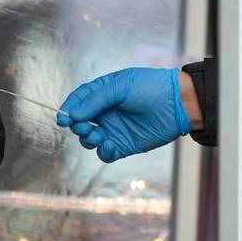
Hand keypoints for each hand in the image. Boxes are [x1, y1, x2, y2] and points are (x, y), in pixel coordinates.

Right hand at [57, 68, 193, 162]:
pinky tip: (108, 145)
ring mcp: (114, 129)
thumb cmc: (151, 88)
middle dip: (77, 125)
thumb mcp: (121, 87)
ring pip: (89, 139)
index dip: (69, 108)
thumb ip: (96, 100)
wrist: (177, 104)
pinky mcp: (123, 145)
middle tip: (83, 125)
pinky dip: (102, 152)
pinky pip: (105, 153)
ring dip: (88, 139)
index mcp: (104, 93)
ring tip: (98, 135)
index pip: (79, 100)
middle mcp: (106, 112)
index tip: (63, 117)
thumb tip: (74, 114)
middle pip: (80, 121)